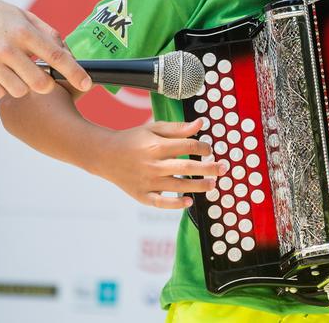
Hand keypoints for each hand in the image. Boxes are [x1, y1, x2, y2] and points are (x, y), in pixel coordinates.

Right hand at [0, 0, 91, 98]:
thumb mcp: (26, 17)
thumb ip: (49, 35)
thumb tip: (69, 55)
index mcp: (23, 32)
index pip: (56, 57)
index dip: (74, 73)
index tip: (87, 83)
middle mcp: (6, 49)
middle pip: (39, 83)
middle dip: (47, 84)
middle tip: (43, 78)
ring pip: (19, 91)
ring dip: (23, 85)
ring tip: (16, 71)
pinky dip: (3, 87)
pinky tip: (0, 73)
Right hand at [96, 118, 222, 208]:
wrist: (104, 155)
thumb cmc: (133, 140)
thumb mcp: (153, 128)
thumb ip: (178, 128)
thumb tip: (200, 124)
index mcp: (157, 146)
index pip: (187, 146)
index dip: (203, 147)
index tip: (210, 149)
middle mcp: (153, 165)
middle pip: (186, 168)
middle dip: (208, 168)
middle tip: (223, 168)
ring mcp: (147, 181)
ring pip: (177, 186)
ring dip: (198, 186)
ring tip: (213, 185)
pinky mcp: (141, 195)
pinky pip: (161, 202)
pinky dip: (175, 204)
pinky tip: (189, 202)